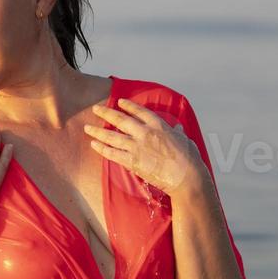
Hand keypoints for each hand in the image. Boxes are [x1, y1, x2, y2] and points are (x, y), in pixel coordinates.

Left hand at [83, 98, 207, 195]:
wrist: (186, 177)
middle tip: (95, 109)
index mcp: (159, 125)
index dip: (128, 106)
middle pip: (120, 120)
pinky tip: (93, 144)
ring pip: (112, 136)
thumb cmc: (190, 160)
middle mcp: (145, 133)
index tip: (119, 101)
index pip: (140, 111)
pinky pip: (113, 153)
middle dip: (106, 113)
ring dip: (98, 131)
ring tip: (87, 128)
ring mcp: (137, 147)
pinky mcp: (132, 161)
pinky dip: (102, 148)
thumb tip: (178, 128)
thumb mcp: (185, 140)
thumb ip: (178, 133)